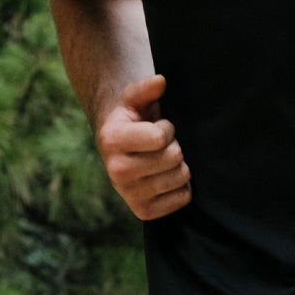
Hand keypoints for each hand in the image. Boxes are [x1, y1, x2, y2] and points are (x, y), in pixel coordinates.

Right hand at [96, 73, 190, 219]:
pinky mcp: (144, 212)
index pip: (159, 138)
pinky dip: (182, 187)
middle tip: (162, 146)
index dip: (167, 129)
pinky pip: (183, 198)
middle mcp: (116, 171)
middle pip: (174, 158)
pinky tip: (167, 177)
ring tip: (164, 160)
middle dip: (175, 146)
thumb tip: (161, 82)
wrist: (119, 149)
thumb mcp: (134, 100)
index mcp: (111, 140)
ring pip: (181, 178)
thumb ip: (145, 88)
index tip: (159, 127)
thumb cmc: (132, 120)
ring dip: (180, 166)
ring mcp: (129, 195)